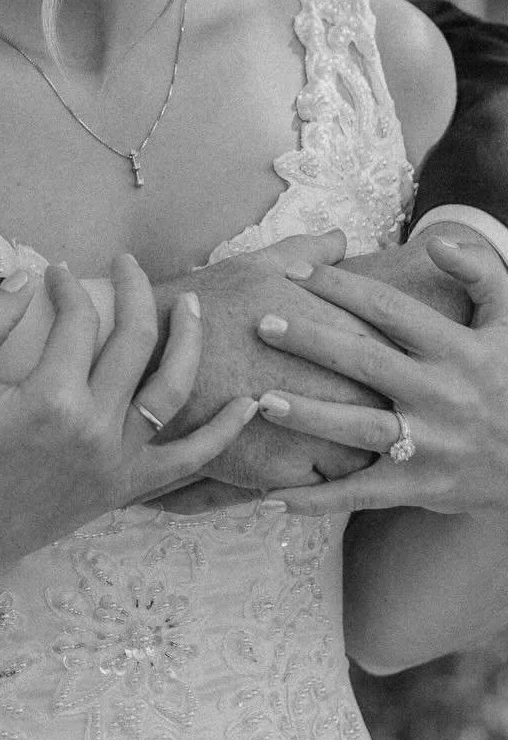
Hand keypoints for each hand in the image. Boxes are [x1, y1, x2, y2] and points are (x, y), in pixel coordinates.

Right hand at [0, 256, 258, 587]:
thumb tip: (28, 274)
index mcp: (52, 399)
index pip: (78, 321)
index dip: (67, 285)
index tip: (54, 271)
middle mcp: (96, 429)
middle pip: (135, 342)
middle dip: (134, 290)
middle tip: (126, 263)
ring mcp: (117, 463)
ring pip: (172, 391)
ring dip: (188, 341)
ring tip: (190, 305)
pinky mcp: (125, 490)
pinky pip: (188, 462)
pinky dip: (223, 434)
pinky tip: (248, 404)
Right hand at [152, 228, 388, 488]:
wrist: (144, 357)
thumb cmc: (201, 306)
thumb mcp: (255, 266)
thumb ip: (307, 253)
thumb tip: (338, 238)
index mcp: (339, 331)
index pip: (391, 353)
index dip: (384, 361)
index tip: (371, 367)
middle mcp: (339, 383)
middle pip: (389, 407)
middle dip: (382, 409)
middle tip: (362, 406)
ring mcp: (316, 430)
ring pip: (365, 452)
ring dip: (357, 448)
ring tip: (338, 439)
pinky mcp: (287, 468)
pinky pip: (325, 484)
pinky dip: (318, 475)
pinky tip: (301, 459)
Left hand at [250, 233, 507, 515]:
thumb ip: (480, 275)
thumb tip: (438, 241)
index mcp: (458, 350)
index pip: (389, 310)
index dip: (340, 286)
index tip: (293, 270)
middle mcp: (443, 395)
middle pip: (366, 363)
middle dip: (312, 341)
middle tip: (262, 323)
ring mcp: (432, 445)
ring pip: (360, 429)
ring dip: (308, 416)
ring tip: (260, 400)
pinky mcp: (422, 487)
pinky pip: (363, 493)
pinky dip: (318, 498)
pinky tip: (272, 494)